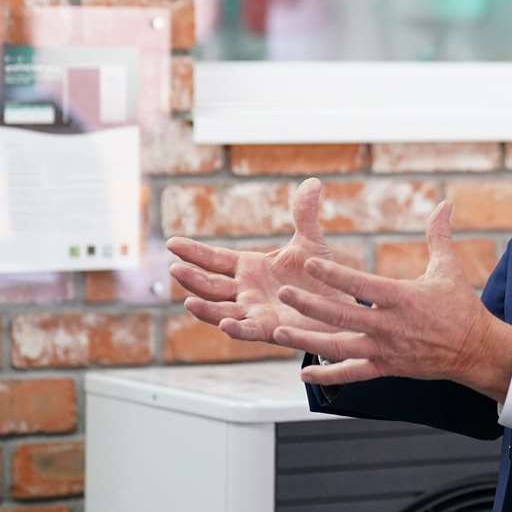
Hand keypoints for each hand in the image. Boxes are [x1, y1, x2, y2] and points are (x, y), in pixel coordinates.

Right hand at [166, 177, 352, 346]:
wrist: (340, 304)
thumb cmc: (319, 274)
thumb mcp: (311, 241)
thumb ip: (305, 214)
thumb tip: (313, 181)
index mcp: (249, 267)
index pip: (214, 259)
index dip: (194, 251)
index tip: (172, 243)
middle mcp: (246, 290)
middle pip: (211, 286)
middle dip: (192, 279)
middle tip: (174, 268)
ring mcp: (255, 311)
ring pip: (223, 310)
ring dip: (205, 309)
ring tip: (189, 302)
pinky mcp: (271, 330)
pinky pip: (250, 330)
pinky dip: (237, 329)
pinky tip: (226, 325)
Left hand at [279, 200, 511, 400]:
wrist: (474, 350)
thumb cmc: (460, 306)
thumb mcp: (448, 268)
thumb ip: (439, 235)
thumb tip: (445, 203)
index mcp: (402, 297)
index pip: (360, 285)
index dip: (334, 274)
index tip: (309, 262)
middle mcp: (389, 325)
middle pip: (342, 316)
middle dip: (310, 305)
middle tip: (283, 293)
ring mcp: (385, 349)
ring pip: (339, 347)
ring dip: (307, 341)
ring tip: (280, 333)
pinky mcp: (386, 367)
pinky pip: (352, 373)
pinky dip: (327, 374)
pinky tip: (303, 372)